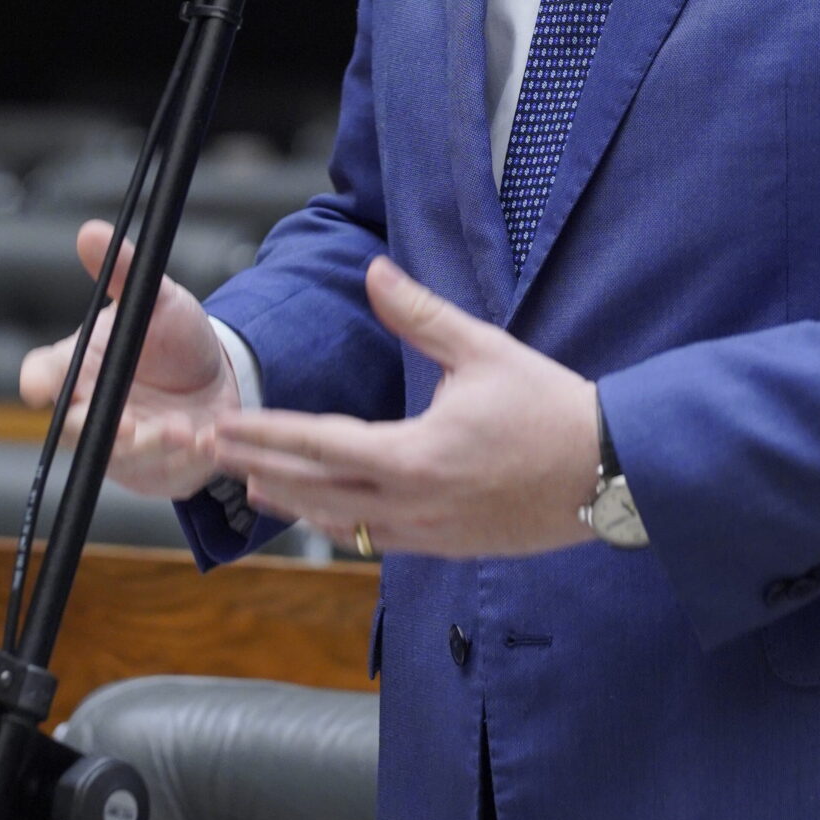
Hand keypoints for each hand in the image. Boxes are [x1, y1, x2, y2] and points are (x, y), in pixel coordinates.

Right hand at [19, 220, 240, 498]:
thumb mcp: (157, 299)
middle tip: (128, 425)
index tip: (42, 387)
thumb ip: (122, 271)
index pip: (42, 374)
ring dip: (151, 445)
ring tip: (185, 431)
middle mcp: (91, 410)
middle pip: (74, 426)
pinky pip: (160, 472)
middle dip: (99, 427)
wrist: (221, 378)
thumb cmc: (174, 338)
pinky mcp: (153, 469)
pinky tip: (208, 442)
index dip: (38, 381)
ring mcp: (119, 445)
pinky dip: (184, 460)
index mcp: (79, 366)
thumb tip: (91, 231)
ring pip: (120, 455)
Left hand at [203, 258, 599, 556]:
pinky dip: (338, 525)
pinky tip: (322, 515)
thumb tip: (374, 273)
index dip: (266, 434)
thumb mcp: (484, 350)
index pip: (320, 445)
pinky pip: (376, 540)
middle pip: (315, 492)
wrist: (608, 472)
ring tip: (251, 488)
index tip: (223, 426)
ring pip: (341, 524)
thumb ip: (421, 314)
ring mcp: (428, 532)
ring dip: (292, 504)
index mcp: (415, 455)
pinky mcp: (446, 546)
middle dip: (258, 470)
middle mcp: (412, 503)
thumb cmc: (550, 407)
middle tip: (210, 456)